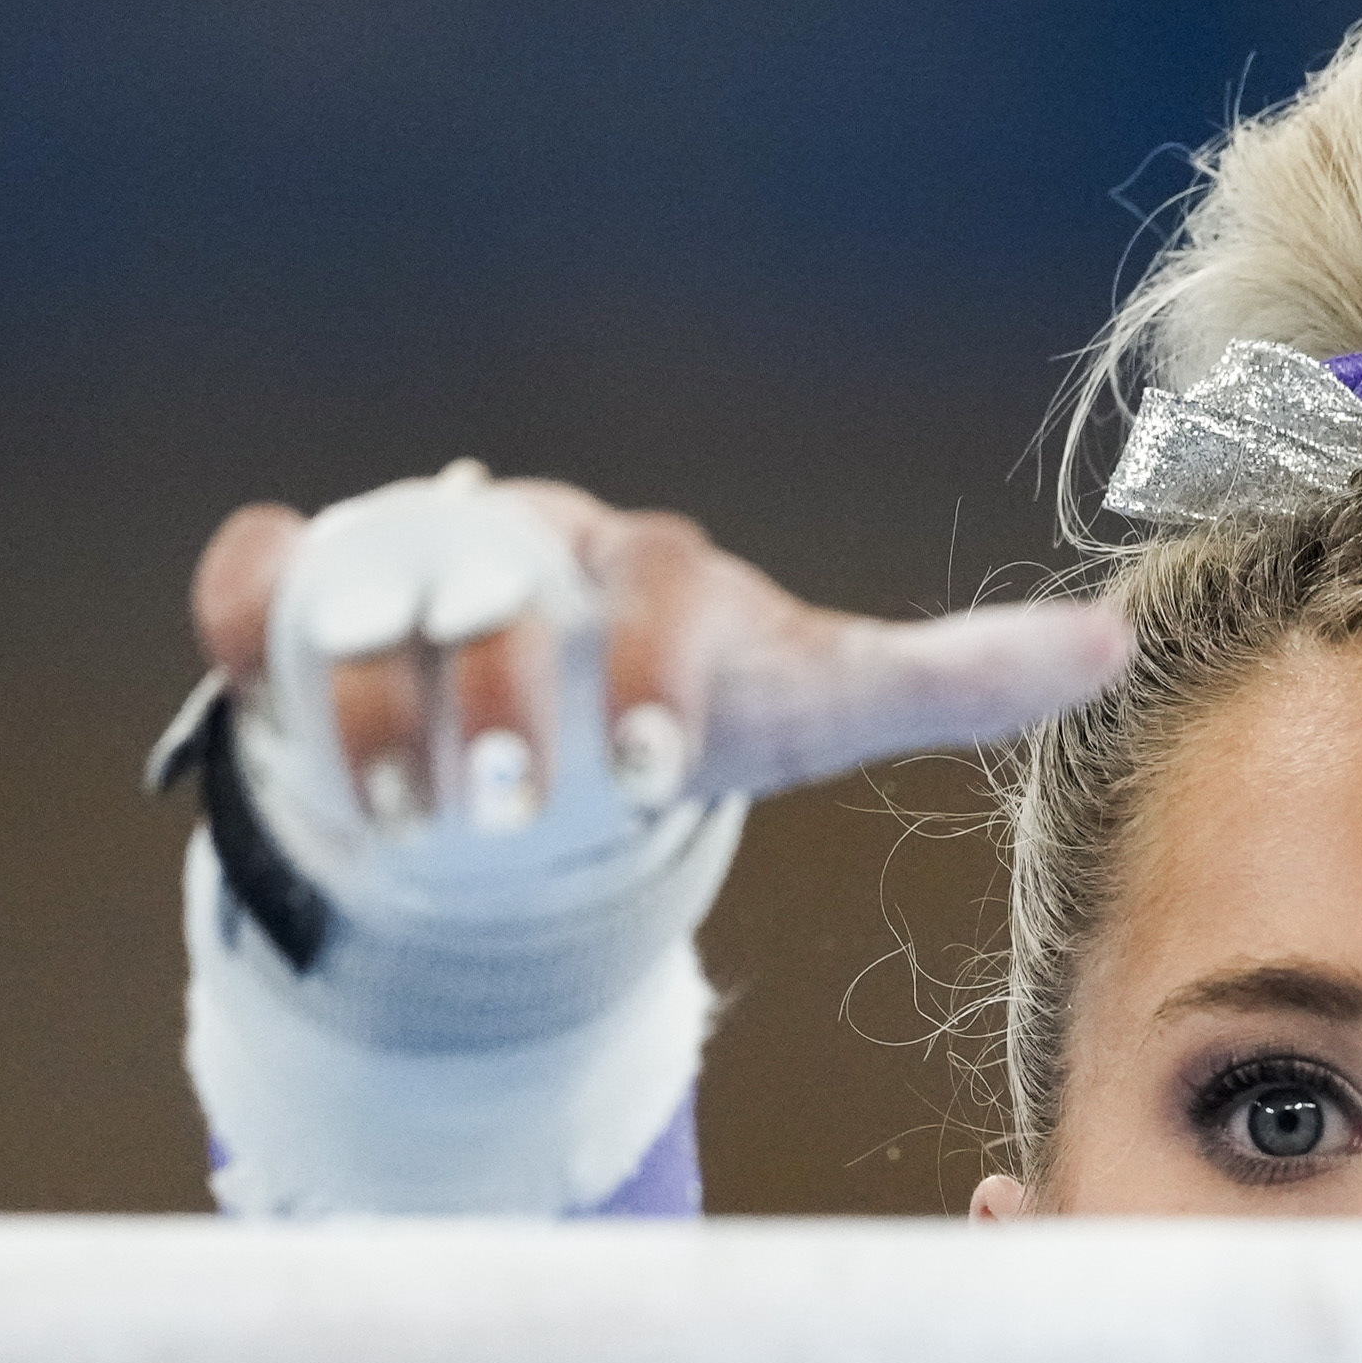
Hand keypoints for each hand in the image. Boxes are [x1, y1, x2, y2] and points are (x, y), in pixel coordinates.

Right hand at [187, 466, 1129, 835]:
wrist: (554, 692)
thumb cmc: (695, 701)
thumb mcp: (820, 702)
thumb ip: (956, 679)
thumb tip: (1120, 643)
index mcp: (663, 575)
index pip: (665, 596)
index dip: (657, 678)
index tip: (660, 779)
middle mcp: (533, 545)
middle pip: (511, 591)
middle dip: (503, 698)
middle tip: (503, 814)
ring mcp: (411, 557)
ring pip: (375, 583)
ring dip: (376, 693)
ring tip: (397, 817)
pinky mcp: (304, 585)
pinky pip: (253, 569)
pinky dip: (241, 615)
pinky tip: (246, 681)